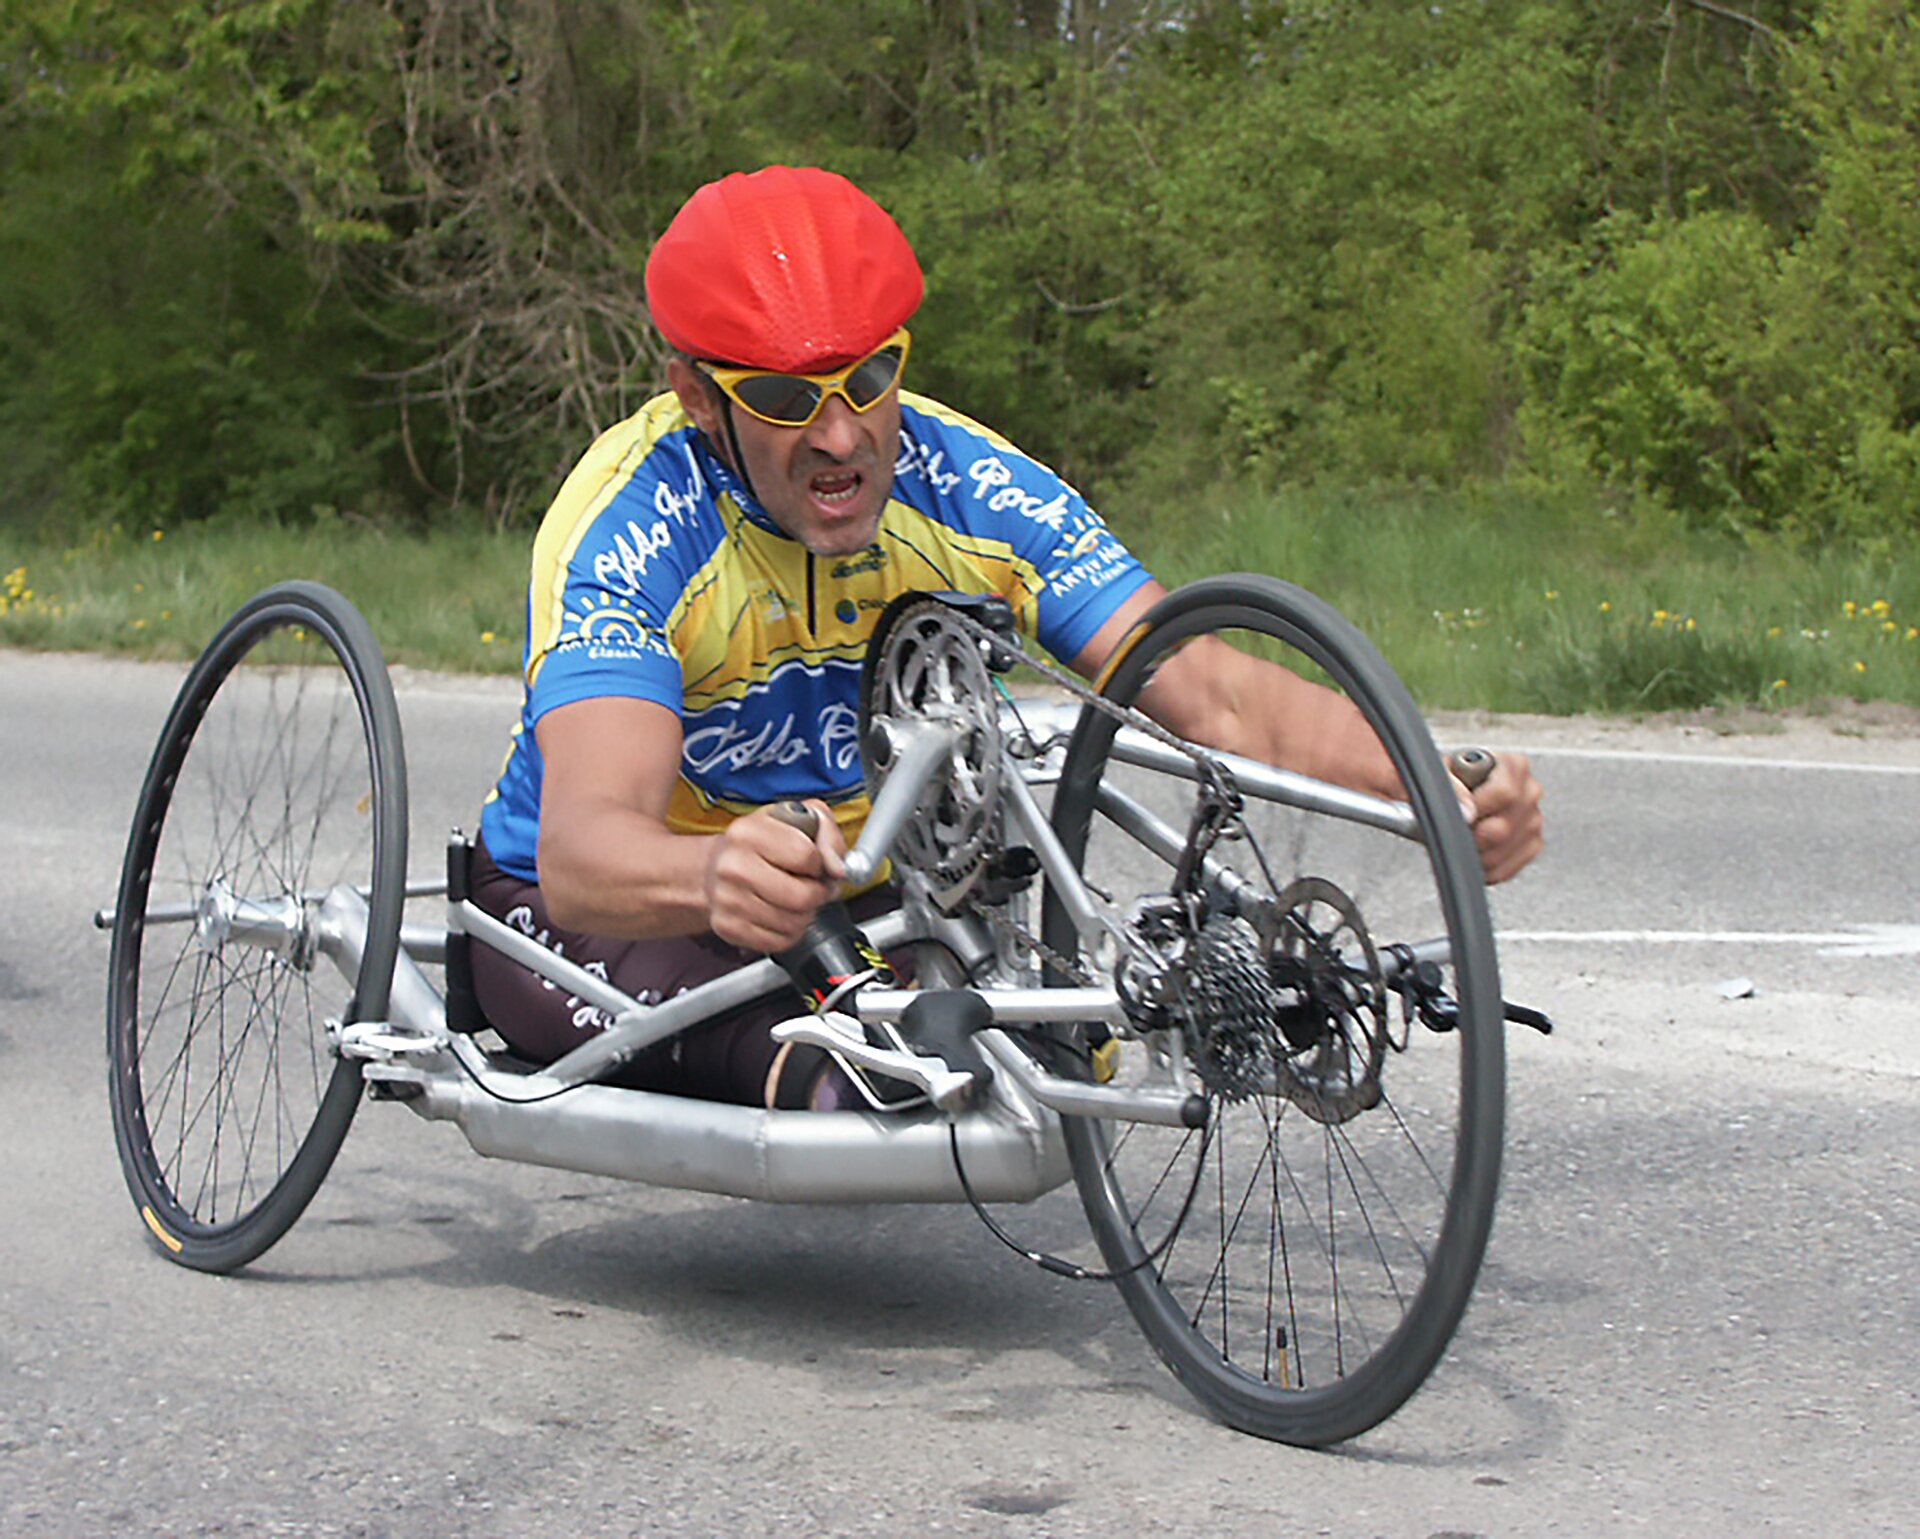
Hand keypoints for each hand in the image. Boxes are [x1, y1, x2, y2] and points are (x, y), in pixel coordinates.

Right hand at [703, 800, 847, 951]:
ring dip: (806, 914)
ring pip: (793, 922)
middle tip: (815, 887)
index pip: (805, 855)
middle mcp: (733, 866)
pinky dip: (790, 931)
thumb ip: (828, 833)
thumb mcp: (797, 820)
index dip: (820, 863)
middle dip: (818, 894)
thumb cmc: (761, 844)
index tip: (815, 863)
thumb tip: (837, 867)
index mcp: (748, 832)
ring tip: (797, 899)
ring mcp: (728, 899)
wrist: (715, 869)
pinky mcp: (729, 927)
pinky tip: (783, 914)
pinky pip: (779, 941)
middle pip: (801, 896)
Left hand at [1451, 750, 1543, 884]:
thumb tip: (1467, 811)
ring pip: (1504, 851)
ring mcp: (1534, 819)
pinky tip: (1472, 854)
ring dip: (1475, 854)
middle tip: (1456, 829)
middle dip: (1472, 836)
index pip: (1505, 793)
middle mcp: (1530, 790)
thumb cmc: (1449, 780)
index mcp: (1513, 765)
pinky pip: (1507, 869)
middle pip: (1503, 828)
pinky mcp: (1532, 845)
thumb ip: (1451, 785)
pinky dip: (1483, 868)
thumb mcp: (1440, 772)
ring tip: (1460, 840)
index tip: (1460, 812)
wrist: (1454, 795)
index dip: (1478, 809)